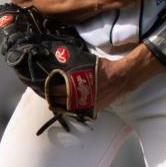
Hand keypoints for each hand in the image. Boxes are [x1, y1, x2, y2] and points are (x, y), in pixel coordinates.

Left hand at [46, 48, 162, 114]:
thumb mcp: (86, 62)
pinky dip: (71, 109)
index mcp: (76, 85)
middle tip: (47, 94)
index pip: (57, 89)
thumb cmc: (102, 68)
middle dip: (52, 98)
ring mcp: (87, 105)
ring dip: (59, 105)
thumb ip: (73, 63)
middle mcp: (80, 97)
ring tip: (53, 102)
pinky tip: (66, 107)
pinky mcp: (93, 109)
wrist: (120, 78)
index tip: (44, 87)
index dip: (49, 88)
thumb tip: (61, 54)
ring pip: (67, 108)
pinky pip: (78, 112)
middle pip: (59, 100)